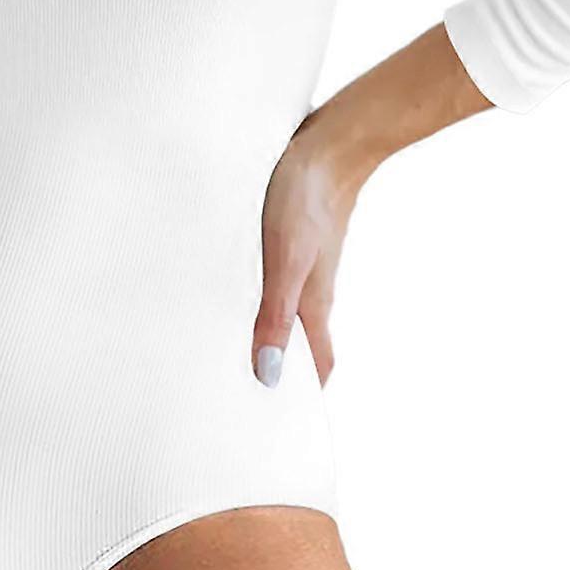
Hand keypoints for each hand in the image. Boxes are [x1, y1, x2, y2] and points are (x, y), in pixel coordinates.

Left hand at [251, 116, 365, 388]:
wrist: (332, 142)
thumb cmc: (307, 198)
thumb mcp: (285, 262)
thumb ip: (275, 317)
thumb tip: (269, 377)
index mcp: (313, 304)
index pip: (315, 367)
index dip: (300, 398)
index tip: (278, 428)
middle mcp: (312, 290)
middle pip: (300, 345)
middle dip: (280, 373)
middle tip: (246, 400)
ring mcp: (305, 265)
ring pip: (289, 314)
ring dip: (270, 337)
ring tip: (237, 357)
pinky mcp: (293, 241)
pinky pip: (278, 284)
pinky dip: (262, 302)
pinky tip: (239, 296)